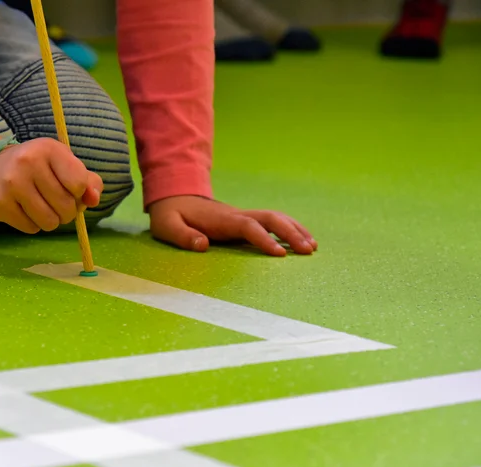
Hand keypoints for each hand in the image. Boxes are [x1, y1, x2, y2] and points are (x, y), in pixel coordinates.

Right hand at [0, 137, 102, 232]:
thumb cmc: (38, 167)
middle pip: (66, 207)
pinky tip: (25, 210)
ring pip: (49, 222)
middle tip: (55, 203)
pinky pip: (31, 229)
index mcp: (49, 148)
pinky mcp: (0, 203)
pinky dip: (33, 225)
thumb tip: (94, 200)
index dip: (79, 193)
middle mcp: (28, 162)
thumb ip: (88, 182)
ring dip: (51, 221)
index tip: (70, 188)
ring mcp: (12, 183)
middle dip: (67, 212)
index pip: (79, 184)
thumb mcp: (64, 164)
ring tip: (41, 208)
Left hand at [149, 196, 317, 255]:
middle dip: (291, 233)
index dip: (265, 240)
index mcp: (221, 219)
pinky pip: (270, 223)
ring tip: (313, 247)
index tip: (280, 255)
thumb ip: (182, 236)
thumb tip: (202, 244)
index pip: (248, 227)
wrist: (173, 196)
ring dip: (294, 230)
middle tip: (309, 251)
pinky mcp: (243, 221)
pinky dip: (288, 229)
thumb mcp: (167, 226)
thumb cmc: (169, 215)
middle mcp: (236, 215)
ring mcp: (242, 216)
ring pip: (275, 218)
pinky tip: (300, 241)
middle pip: (270, 219)